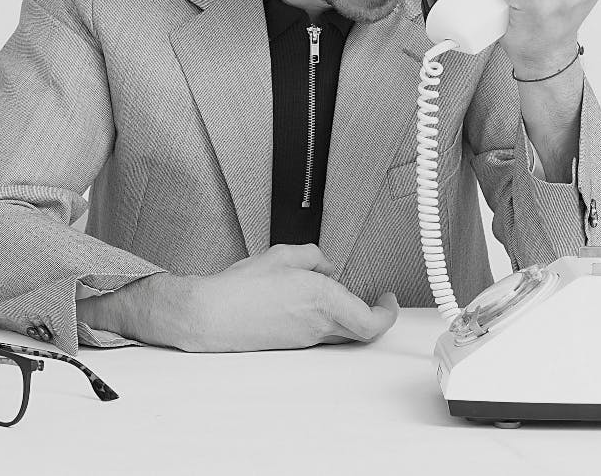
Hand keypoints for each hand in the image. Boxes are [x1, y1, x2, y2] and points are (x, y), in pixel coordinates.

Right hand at [174, 244, 397, 351]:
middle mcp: (319, 326)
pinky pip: (320, 334)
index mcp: (324, 301)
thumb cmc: (241, 288)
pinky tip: (307, 302)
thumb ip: (313, 257)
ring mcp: (306, 339)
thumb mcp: (283, 255)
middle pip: (362, 331)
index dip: (388, 313)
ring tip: (335, 293)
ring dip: (347, 316)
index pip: (372, 321)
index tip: (389, 299)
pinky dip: (325, 320)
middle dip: (372, 314)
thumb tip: (325, 267)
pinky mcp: (292, 344)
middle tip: (376, 300)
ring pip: (342, 333)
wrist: (211, 316)